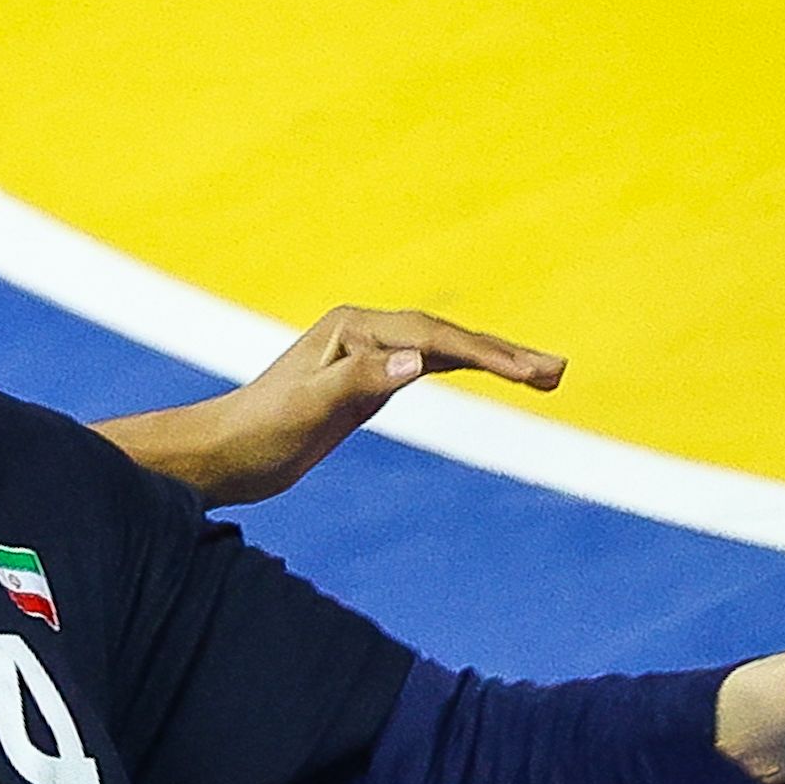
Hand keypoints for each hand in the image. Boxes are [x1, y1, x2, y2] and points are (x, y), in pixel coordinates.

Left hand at [253, 304, 563, 413]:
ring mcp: (368, 355)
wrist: (225, 454)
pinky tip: (495, 373)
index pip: (434, 338)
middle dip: (505, 353)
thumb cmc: (260, 430)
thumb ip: (361, 378)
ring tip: (545, 375)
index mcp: (353, 329)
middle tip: (558, 372)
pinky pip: (429, 367)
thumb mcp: (309, 406)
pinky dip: (466, 369)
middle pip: (448, 338)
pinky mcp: (368, 382)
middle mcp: (365, 333)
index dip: (485, 354)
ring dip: (493, 360)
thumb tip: (417, 359)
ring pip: (444, 351)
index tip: (527, 374)